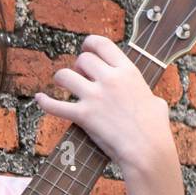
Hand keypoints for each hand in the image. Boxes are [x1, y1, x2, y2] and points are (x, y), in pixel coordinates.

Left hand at [33, 34, 174, 173]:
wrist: (147, 150)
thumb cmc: (155, 130)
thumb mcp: (156, 103)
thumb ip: (147, 96)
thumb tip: (152, 102)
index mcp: (128, 72)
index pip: (102, 44)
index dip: (90, 44)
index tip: (86, 49)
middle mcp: (110, 79)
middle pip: (83, 59)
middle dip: (78, 66)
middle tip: (80, 77)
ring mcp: (95, 97)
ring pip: (64, 75)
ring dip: (61, 79)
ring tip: (63, 85)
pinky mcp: (83, 116)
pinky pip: (55, 105)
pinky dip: (44, 102)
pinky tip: (39, 99)